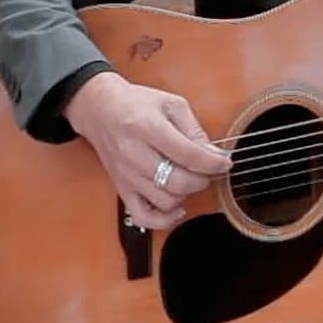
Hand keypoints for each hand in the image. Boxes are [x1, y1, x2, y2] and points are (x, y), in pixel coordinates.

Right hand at [62, 71, 230, 228]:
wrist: (98, 108)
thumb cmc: (135, 104)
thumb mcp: (170, 104)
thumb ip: (194, 130)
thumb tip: (214, 156)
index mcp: (147, 127)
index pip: (188, 154)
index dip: (213, 162)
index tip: (225, 162)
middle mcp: (133, 153)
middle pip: (178, 182)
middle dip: (202, 179)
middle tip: (207, 170)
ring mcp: (126, 174)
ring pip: (166, 201)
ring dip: (185, 194)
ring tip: (188, 179)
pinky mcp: (121, 188)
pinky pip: (143, 216)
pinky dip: (164, 219)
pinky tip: (176, 207)